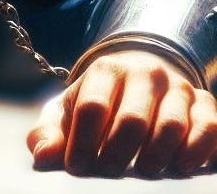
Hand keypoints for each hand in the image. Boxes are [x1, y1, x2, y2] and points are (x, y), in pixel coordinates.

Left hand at [27, 50, 216, 176]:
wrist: (140, 74)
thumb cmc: (101, 100)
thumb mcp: (71, 110)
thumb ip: (51, 132)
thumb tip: (43, 157)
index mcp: (106, 70)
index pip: (92, 107)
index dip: (82, 142)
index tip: (76, 168)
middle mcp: (144, 73)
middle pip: (131, 119)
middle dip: (117, 153)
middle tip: (108, 173)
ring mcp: (177, 87)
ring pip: (171, 124)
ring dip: (156, 155)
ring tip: (143, 171)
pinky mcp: (204, 103)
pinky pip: (209, 126)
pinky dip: (197, 149)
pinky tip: (181, 166)